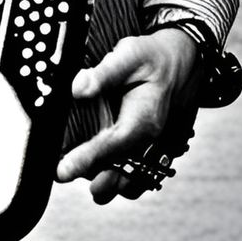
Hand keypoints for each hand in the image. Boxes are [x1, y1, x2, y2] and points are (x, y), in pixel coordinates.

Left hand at [56, 29, 201, 203]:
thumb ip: (103, 73)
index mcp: (146, 118)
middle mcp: (152, 141)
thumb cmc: (152, 58)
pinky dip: (120, 180)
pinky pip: (137, 178)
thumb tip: (77, 88)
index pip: (113, 145)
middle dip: (98, 183)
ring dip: (109, 185)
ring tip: (85, 177)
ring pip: (132, 183)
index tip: (60, 172)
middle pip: (123, 175)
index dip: (86, 160)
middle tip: (65, 176)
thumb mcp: (129, 55)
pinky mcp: (151, 152)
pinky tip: (100, 171)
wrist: (181, 62)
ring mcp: (154, 150)